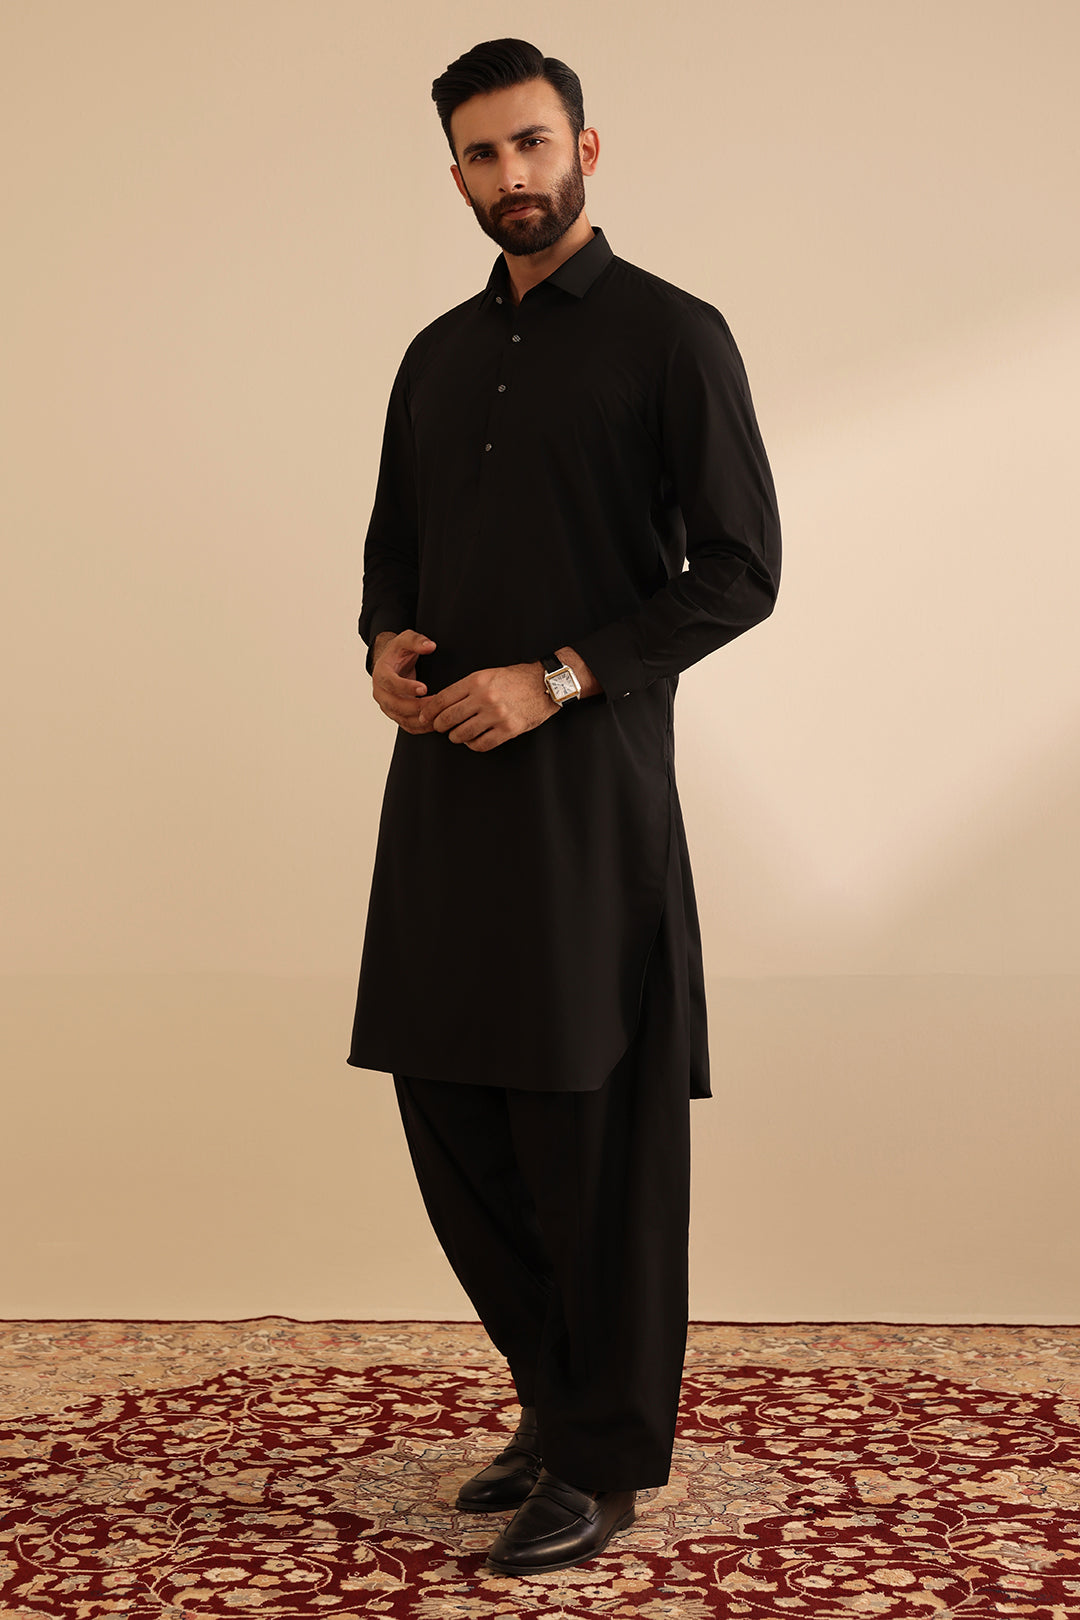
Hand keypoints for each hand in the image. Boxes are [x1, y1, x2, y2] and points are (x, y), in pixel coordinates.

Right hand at [371, 628, 437, 733]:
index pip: (391, 683)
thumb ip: (417, 641)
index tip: (424, 688)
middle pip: (396, 705)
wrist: (391, 663)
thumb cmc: (398, 652)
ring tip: (438, 716)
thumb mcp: (405, 640)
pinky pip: (406, 725)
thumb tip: (430, 646)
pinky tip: (435, 723)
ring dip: (420, 720)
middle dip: (417, 706)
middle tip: (436, 704)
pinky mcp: (395, 714)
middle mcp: (380, 692)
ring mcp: (387, 705)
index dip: (407, 687)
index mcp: (381, 674)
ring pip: (401, 718)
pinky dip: (420, 727)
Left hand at [419, 661, 557, 751]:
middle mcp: (485, 698)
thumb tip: (442, 705)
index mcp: (477, 681)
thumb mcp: (487, 675)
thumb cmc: (515, 679)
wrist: (544, 685)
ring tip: (457, 734)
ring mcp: (496, 715)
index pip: (442, 699)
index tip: (425, 717)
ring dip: (456, 737)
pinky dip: (473, 745)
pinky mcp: (508, 730)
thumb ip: (466, 689)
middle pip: (448, 719)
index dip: (429, 711)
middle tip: (440, 728)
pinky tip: (473, 740)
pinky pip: (481, 744)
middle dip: (439, 726)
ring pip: (462, 734)